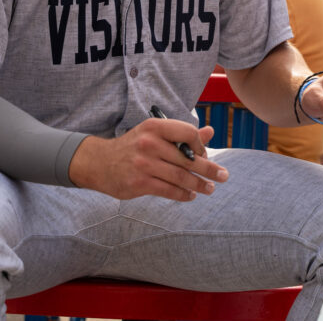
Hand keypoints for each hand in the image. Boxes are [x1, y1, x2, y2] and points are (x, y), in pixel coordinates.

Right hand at [68, 119, 226, 201]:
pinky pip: (169, 190)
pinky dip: (183, 194)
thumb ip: (182, 135)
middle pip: (188, 158)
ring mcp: (143, 164)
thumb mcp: (154, 134)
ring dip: (199, 185)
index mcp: (155, 127)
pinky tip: (190, 195)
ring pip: (180, 176)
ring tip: (209, 188)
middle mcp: (149, 143)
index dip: (201, 145)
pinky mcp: (139, 183)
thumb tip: (210, 132)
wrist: (98, 163)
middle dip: (209, 169)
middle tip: (223, 176)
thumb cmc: (132, 147)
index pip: (188, 133)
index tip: (205, 155)